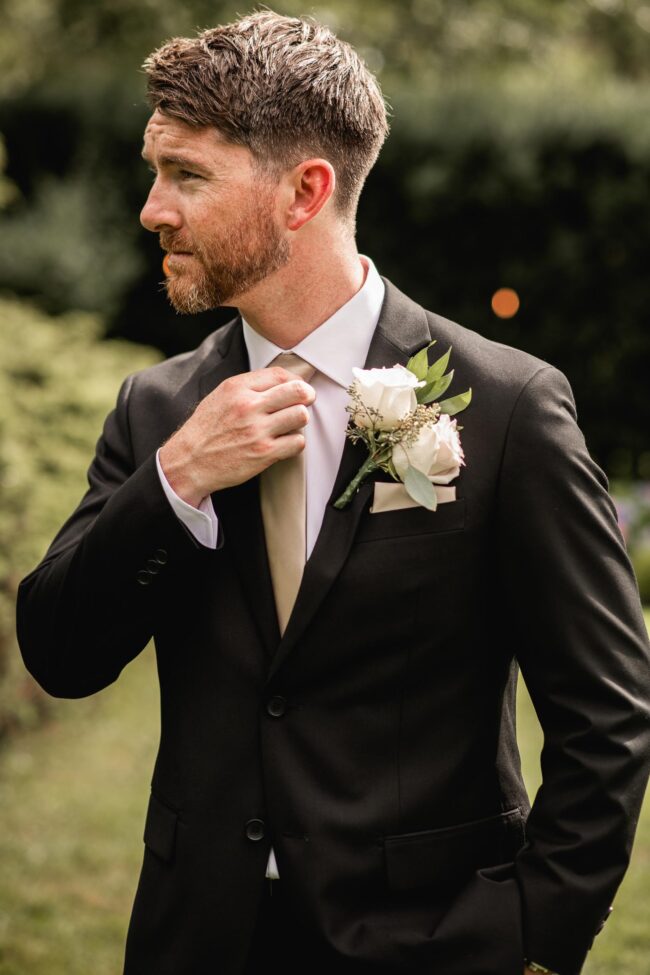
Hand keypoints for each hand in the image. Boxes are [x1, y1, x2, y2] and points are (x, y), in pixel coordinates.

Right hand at [159, 365, 315, 506]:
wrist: (188, 462)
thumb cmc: (205, 430)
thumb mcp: (219, 397)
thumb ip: (247, 387)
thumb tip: (280, 382)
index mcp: (237, 388)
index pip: (280, 375)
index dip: (295, 381)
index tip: (298, 388)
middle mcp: (248, 406)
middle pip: (297, 391)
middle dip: (306, 396)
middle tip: (304, 403)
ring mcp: (257, 430)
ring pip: (301, 415)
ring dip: (299, 421)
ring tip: (290, 425)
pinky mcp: (264, 453)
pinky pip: (297, 442)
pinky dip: (295, 443)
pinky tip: (284, 443)